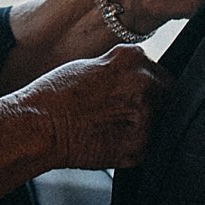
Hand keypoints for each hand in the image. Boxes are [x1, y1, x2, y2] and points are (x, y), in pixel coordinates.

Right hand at [14, 45, 169, 169]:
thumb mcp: (93, 66)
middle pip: (166, 96)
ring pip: (160, 122)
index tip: (132, 96)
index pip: (160, 73)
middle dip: (150, 105)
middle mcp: (144, 83)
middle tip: (120, 114)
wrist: (38, 126)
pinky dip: (134, 146)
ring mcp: (145, 115)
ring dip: (144, 126)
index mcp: (133, 58)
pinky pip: (149, 146)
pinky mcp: (140, 146)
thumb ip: (122, 71)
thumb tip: (139, 81)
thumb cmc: (54, 96)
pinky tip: (109, 141)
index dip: (148, 86)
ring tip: (112, 128)